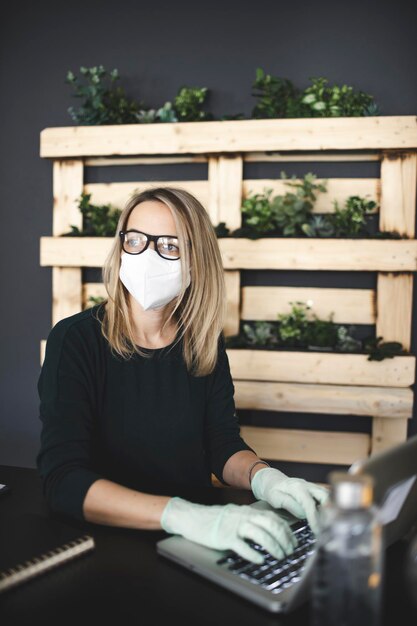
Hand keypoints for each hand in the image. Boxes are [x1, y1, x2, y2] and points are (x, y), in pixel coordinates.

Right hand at [160, 497, 297, 563]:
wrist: (193, 517)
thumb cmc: (215, 519)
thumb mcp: (236, 515)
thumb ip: (251, 520)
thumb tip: (270, 531)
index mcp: (248, 511)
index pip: (273, 518)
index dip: (286, 530)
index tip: (293, 541)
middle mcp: (243, 516)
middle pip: (270, 525)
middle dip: (283, 539)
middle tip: (289, 551)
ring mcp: (234, 526)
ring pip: (260, 534)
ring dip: (273, 546)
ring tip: (279, 556)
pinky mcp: (225, 537)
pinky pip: (242, 545)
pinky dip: (253, 554)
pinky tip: (260, 560)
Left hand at [251, 467, 329, 533]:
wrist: (272, 480)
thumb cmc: (272, 490)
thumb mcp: (275, 498)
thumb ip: (288, 504)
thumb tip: (303, 513)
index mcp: (297, 488)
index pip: (309, 504)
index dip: (314, 518)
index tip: (317, 531)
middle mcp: (308, 485)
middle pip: (325, 497)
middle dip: (329, 511)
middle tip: (328, 527)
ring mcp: (312, 486)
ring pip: (327, 496)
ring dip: (330, 508)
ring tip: (327, 524)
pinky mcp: (314, 490)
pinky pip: (325, 496)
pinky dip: (328, 506)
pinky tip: (325, 517)